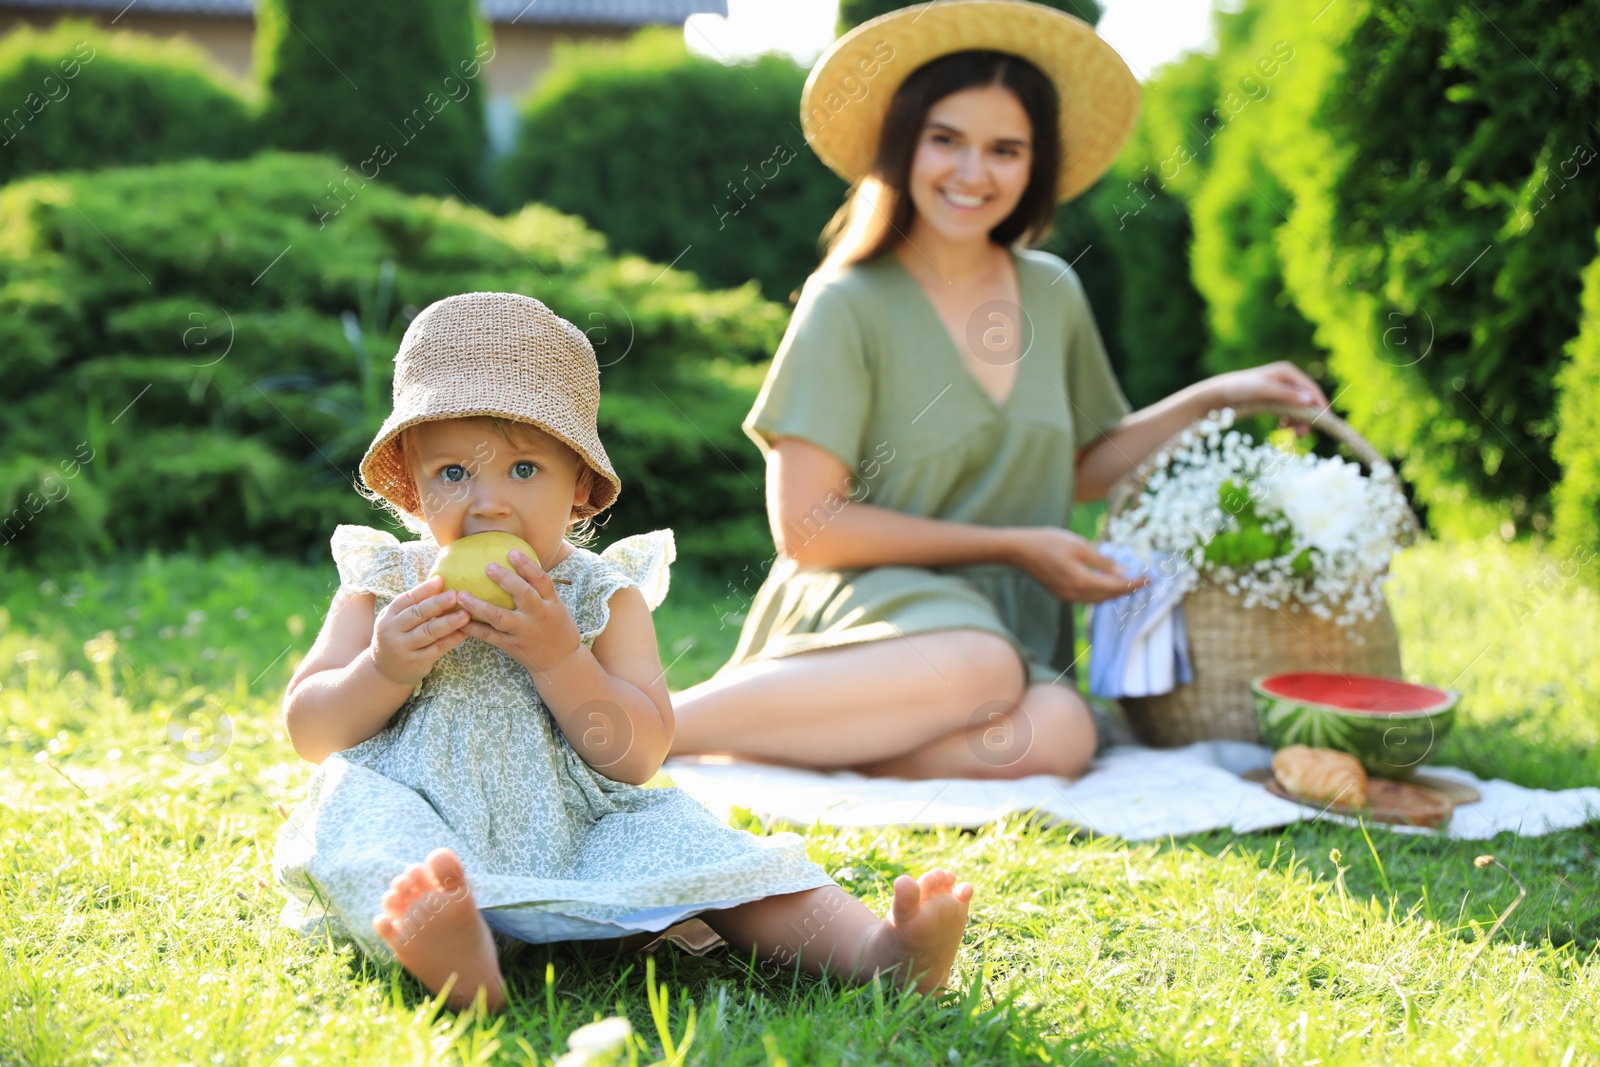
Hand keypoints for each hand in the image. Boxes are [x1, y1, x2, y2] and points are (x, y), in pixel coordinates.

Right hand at [371, 574, 471, 687]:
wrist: (386, 671)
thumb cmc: (398, 637)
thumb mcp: (398, 620)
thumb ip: (414, 605)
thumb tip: (439, 583)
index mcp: (388, 615)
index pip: (406, 599)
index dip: (424, 589)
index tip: (441, 580)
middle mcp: (392, 631)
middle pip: (417, 614)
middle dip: (437, 604)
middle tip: (455, 595)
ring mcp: (403, 648)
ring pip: (429, 632)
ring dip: (449, 622)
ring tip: (466, 614)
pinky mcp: (416, 662)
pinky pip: (438, 648)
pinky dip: (452, 639)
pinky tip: (465, 632)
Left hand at [457, 549, 581, 673]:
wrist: (560, 661)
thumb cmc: (556, 627)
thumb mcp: (556, 605)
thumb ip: (539, 589)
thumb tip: (519, 562)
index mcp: (551, 603)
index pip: (541, 580)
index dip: (527, 566)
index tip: (512, 553)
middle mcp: (538, 616)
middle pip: (523, 594)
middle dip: (505, 580)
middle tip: (488, 567)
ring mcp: (523, 632)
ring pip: (499, 617)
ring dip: (478, 606)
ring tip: (461, 595)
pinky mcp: (511, 646)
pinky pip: (489, 636)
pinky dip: (473, 629)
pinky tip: (459, 620)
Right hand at [1006, 527, 1147, 603]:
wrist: (1018, 550)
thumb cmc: (1048, 542)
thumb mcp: (1078, 545)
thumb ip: (1101, 560)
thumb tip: (1122, 570)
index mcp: (1082, 581)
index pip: (1116, 587)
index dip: (1134, 584)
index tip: (1149, 579)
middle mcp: (1075, 594)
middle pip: (1108, 597)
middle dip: (1126, 590)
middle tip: (1142, 581)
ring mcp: (1066, 596)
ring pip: (1097, 599)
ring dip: (1113, 593)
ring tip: (1127, 583)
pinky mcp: (1060, 593)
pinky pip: (1086, 597)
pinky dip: (1099, 592)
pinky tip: (1104, 582)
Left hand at [1206, 360, 1328, 434]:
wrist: (1220, 393)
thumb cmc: (1240, 389)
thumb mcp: (1263, 391)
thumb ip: (1286, 395)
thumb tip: (1310, 400)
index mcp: (1288, 373)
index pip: (1311, 389)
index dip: (1319, 405)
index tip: (1324, 422)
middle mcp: (1287, 379)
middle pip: (1307, 399)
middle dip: (1306, 416)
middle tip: (1301, 434)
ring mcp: (1281, 388)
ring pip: (1298, 407)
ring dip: (1297, 420)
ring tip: (1290, 433)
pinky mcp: (1274, 398)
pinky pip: (1288, 411)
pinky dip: (1288, 420)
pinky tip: (1282, 428)